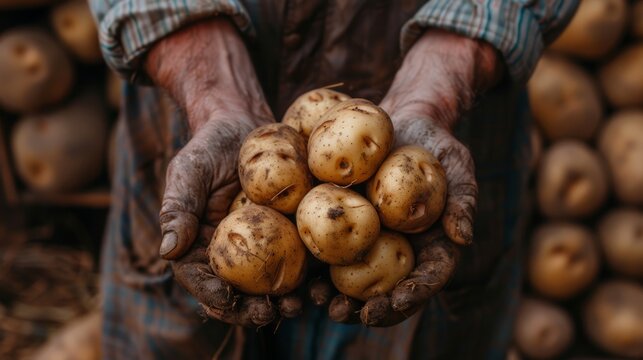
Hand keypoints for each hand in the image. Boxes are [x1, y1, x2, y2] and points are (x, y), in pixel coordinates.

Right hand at [146, 19, 299, 326]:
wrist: (247, 124)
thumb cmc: (210, 146)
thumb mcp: (189, 171)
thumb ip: (179, 208)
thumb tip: (168, 252)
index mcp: (202, 247)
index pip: (203, 282)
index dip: (216, 298)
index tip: (232, 302)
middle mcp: (233, 254)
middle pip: (241, 293)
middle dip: (255, 310)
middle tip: (272, 312)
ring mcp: (265, 248)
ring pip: (273, 285)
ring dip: (287, 302)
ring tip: (302, 304)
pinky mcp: (293, 235)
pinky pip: (302, 261)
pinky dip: (312, 277)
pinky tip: (323, 282)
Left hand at [328, 29, 501, 325]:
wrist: (398, 121)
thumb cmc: (434, 144)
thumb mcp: (456, 166)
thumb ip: (462, 200)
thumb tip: (462, 238)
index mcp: (429, 246)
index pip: (425, 278)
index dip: (413, 293)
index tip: (397, 301)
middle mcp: (397, 251)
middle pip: (386, 290)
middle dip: (368, 308)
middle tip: (348, 313)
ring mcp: (367, 242)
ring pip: (354, 280)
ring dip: (336, 297)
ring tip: (318, 302)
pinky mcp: (340, 226)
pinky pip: (327, 251)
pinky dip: (315, 267)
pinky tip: (300, 275)